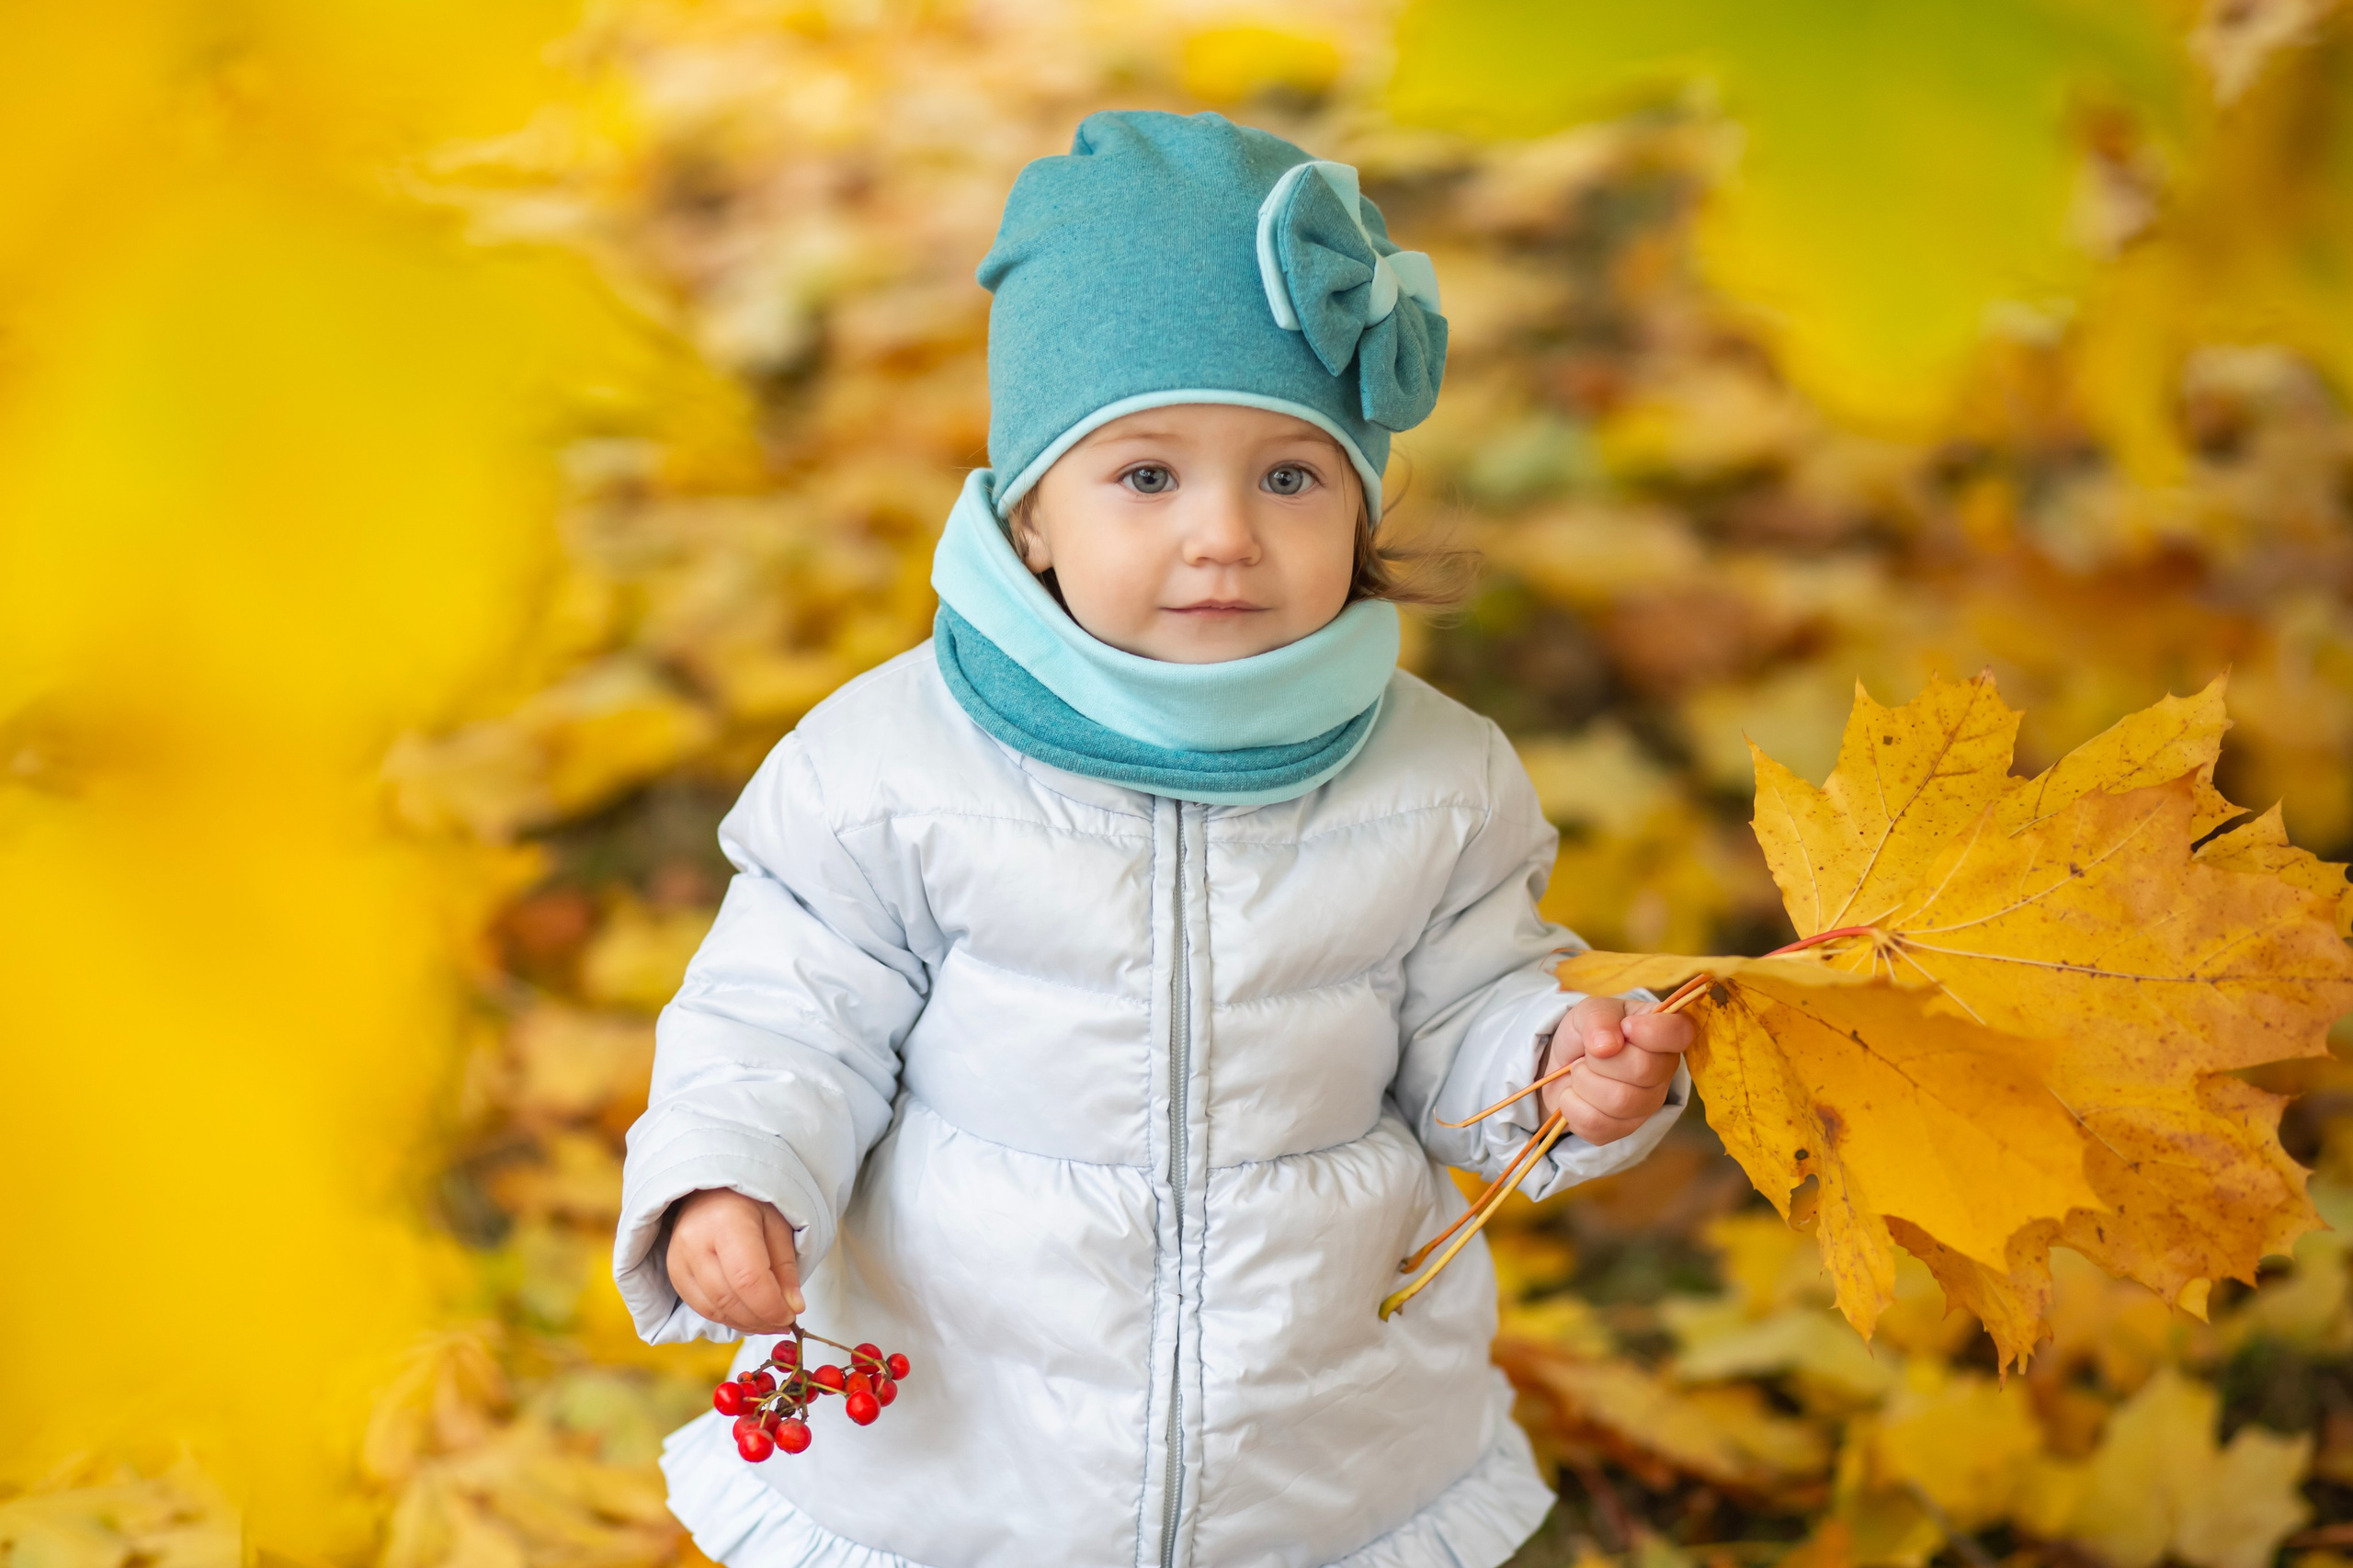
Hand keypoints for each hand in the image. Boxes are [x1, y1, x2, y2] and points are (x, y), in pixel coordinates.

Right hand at [666, 1188, 803, 1333]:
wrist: (711, 1191)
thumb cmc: (749, 1204)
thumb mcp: (778, 1225)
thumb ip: (786, 1267)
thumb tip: (793, 1308)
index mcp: (726, 1221)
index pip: (748, 1279)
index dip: (771, 1306)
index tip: (791, 1316)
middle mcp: (695, 1242)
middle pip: (729, 1299)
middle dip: (761, 1319)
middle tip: (784, 1323)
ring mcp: (678, 1260)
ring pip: (714, 1309)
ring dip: (746, 1324)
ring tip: (769, 1321)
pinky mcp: (674, 1274)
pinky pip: (702, 1308)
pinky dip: (729, 1318)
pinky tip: (748, 1316)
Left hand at [1537, 995, 1692, 1145]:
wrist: (1564, 1063)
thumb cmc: (1589, 1032)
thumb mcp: (1590, 1010)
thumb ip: (1599, 1018)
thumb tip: (1605, 1046)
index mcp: (1663, 1034)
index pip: (1678, 1033)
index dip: (1651, 1031)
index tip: (1625, 1026)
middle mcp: (1664, 1072)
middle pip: (1642, 1070)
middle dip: (1601, 1059)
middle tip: (1589, 1053)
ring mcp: (1647, 1105)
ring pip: (1618, 1101)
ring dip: (1584, 1081)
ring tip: (1580, 1071)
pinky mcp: (1622, 1129)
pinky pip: (1596, 1124)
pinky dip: (1571, 1104)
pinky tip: (1575, 1093)